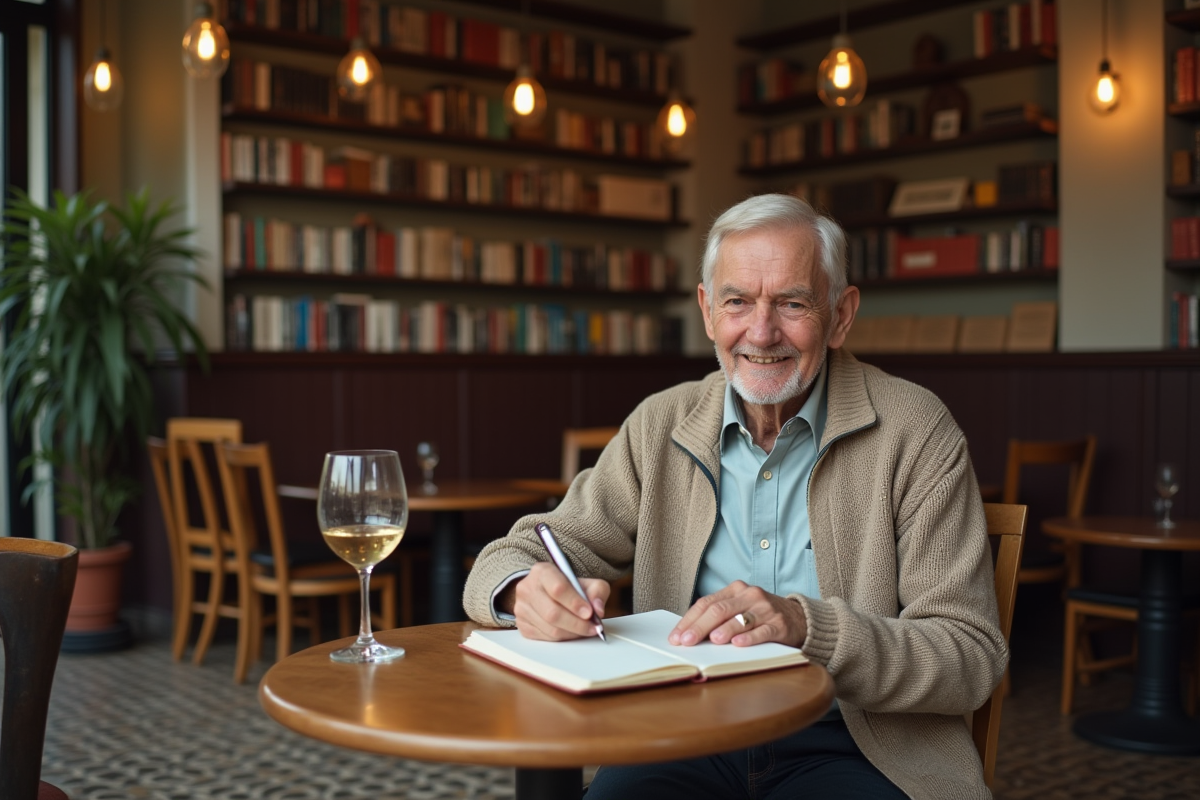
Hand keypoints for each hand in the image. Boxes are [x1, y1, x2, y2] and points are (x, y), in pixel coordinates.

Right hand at [510, 561, 609, 640]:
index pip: (558, 589)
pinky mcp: (522, 625)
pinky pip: (545, 638)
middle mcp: (528, 588)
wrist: (546, 592)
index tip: (590, 613)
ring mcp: (522, 608)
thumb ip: (597, 591)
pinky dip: (563, 638)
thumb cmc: (568, 587)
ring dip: (572, 633)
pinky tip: (571, 632)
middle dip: (577, 624)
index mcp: (542, 572)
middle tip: (593, 627)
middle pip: (552, 613)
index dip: (575, 603)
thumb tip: (598, 610)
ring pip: (550, 629)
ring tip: (585, 630)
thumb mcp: (587, 582)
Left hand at [668, 580, 806, 647]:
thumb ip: (718, 617)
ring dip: (725, 630)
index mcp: (735, 590)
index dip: (689, 620)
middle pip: (719, 610)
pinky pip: (763, 631)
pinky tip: (739, 644)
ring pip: (740, 619)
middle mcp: (749, 595)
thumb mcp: (740, 609)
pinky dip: (750, 638)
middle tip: (687, 641)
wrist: (799, 617)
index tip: (676, 636)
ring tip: (712, 640)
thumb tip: (689, 634)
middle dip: (700, 627)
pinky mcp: (779, 624)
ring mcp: (765, 609)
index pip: (706, 603)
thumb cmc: (761, 615)